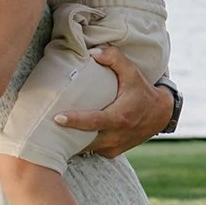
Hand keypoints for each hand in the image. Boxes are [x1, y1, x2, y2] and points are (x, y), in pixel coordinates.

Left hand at [53, 47, 173, 158]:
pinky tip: (70, 137)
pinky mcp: (113, 152)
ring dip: (72, 142)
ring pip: (87, 148)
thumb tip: (93, 53)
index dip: (75, 121)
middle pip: (85, 140)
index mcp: (119, 117)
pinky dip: (83, 144)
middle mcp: (116, 135)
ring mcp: (115, 147)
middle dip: (65, 136)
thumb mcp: (133, 72)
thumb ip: (114, 59)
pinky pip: (93, 150)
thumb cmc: (143, 91)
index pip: (94, 121)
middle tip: (44, 128)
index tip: (57, 118)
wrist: (161, 114)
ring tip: (52, 134)